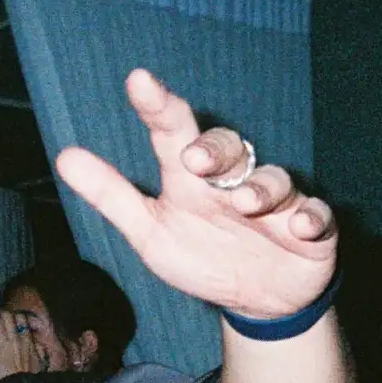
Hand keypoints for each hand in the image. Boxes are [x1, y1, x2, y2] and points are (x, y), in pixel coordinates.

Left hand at [0, 310, 48, 378]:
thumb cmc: (31, 376)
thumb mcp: (40, 362)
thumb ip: (40, 351)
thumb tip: (40, 344)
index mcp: (27, 340)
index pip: (22, 319)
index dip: (16, 314)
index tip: (12, 315)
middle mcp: (15, 339)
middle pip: (8, 317)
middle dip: (2, 312)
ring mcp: (3, 345)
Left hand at [56, 70, 336, 318]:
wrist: (256, 301)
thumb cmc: (201, 256)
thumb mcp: (151, 232)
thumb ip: (112, 197)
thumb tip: (65, 157)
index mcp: (192, 179)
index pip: (172, 133)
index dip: (156, 107)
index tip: (138, 81)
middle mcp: (234, 180)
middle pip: (228, 147)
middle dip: (214, 149)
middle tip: (194, 160)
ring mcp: (276, 202)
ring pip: (273, 179)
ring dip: (260, 188)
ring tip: (244, 203)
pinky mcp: (311, 228)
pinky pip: (316, 216)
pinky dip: (310, 219)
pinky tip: (300, 226)